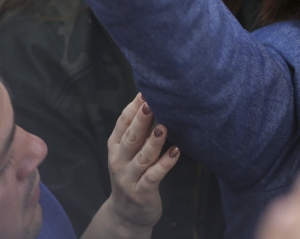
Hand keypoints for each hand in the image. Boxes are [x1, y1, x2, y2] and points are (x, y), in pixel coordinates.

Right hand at [102, 93, 178, 235]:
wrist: (126, 214)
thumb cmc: (133, 174)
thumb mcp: (129, 152)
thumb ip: (138, 129)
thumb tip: (151, 100)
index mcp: (116, 147)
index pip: (122, 124)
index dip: (133, 108)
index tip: (145, 92)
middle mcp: (119, 161)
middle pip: (131, 138)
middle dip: (140, 120)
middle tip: (151, 104)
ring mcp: (129, 178)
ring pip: (142, 157)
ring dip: (153, 142)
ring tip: (163, 127)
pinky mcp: (141, 192)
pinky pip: (153, 177)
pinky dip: (164, 164)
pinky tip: (176, 152)